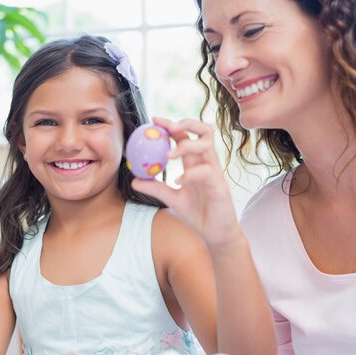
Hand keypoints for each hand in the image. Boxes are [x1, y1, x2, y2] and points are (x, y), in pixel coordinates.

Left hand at [132, 117, 243, 250]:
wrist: (215, 234)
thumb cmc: (198, 214)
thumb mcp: (172, 199)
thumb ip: (156, 188)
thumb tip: (135, 181)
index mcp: (196, 163)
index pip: (186, 136)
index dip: (171, 125)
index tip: (154, 120)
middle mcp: (207, 163)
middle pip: (203, 131)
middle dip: (186, 124)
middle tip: (168, 128)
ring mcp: (215, 172)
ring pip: (206, 146)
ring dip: (186, 146)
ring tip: (169, 156)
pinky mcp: (220, 185)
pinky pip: (206, 172)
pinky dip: (190, 173)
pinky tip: (178, 181)